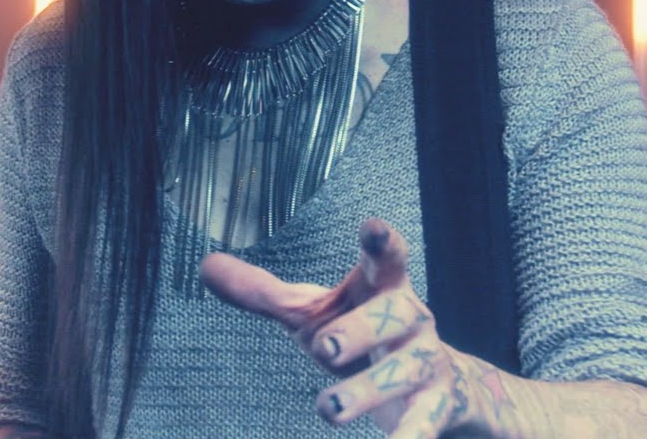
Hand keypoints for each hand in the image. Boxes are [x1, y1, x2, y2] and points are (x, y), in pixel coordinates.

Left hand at [199, 218, 486, 437]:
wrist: (439, 383)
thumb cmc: (361, 336)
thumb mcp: (314, 313)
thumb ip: (264, 294)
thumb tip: (206, 266)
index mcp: (382, 287)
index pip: (385, 258)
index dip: (380, 243)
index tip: (372, 227)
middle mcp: (412, 319)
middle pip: (391, 316)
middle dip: (357, 330)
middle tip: (322, 347)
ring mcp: (426, 363)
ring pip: (401, 373)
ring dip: (364, 392)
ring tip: (328, 408)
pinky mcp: (436, 406)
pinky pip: (422, 425)